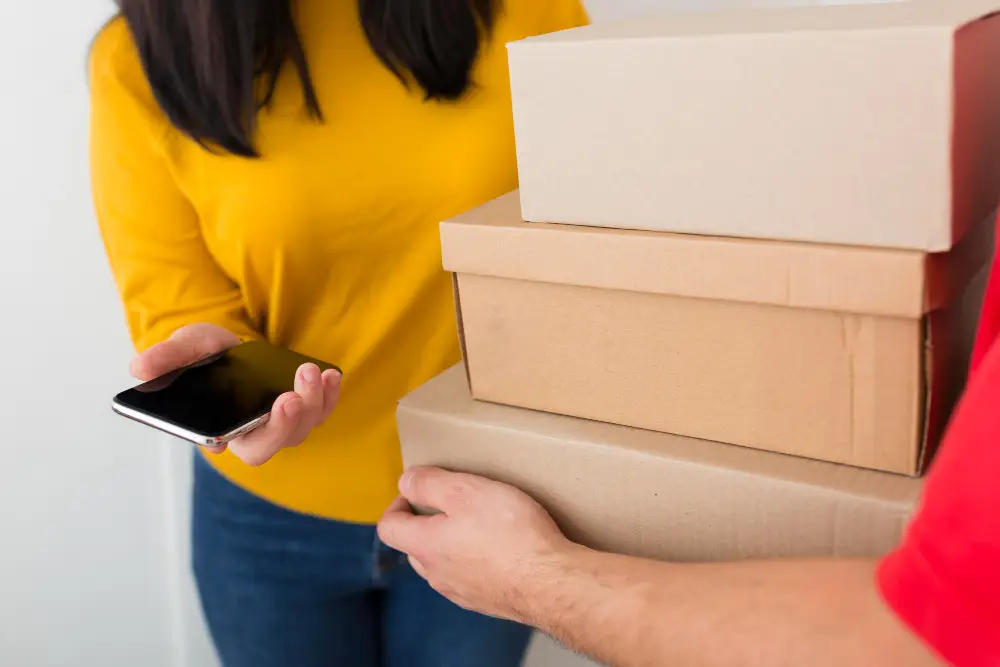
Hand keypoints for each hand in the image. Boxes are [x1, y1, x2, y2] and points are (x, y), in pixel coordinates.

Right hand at [131, 323, 341, 465]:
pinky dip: (329, 395)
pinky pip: (321, 410)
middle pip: (268, 445)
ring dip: (311, 402)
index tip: (238, 424)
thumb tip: (138, 367)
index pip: (222, 444)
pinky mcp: (304, 408)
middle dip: (282, 424)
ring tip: (309, 371)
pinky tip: (331, 374)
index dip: (235, 439)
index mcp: (216, 427)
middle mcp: (250, 432)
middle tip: (288, 398)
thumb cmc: (206, 353)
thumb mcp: (186, 347)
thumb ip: (167, 357)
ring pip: (300, 428)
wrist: (234, 343)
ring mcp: (280, 423)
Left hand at [377, 467, 574, 621]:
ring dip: (451, 545)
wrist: (549, 582)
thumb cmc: (509, 532)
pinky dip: (475, 563)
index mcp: (425, 546)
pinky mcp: (487, 602)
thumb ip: (429, 484)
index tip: (416, 492)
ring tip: (479, 526)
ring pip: (443, 565)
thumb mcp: (466, 491)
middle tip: (451, 505)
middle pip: (415, 548)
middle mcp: (437, 574)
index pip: (389, 528)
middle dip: (425, 525)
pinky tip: (501, 551)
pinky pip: (470, 579)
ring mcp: (462, 593)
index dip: (397, 505)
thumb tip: (405, 482)